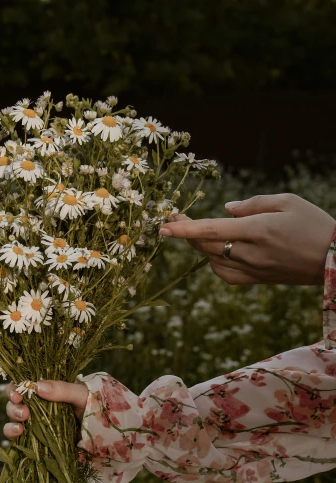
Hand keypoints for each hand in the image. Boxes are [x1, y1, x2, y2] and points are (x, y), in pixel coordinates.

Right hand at [3, 379, 88, 439]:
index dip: (14, 388)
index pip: (22, 384)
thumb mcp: (81, 394)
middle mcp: (36, 403)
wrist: (103, 428)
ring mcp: (35, 420)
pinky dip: (12, 434)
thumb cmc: (93, 404)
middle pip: (14, 401)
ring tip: (21, 426)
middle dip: (14, 406)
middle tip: (24, 413)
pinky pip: (17, 435)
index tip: (17, 394)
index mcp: (44, 388)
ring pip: (13, 417)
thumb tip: (38, 387)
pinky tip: (19, 433)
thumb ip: (62, 389)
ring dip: (12, 420)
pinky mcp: (36, 435)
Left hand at [159, 193, 335, 285]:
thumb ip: (253, 204)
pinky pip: (225, 274)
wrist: (335, 260)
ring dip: (198, 246)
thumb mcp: (288, 202)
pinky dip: (213, 262)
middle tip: (174, 218)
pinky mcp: (257, 280)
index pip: (211, 230)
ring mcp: (253, 269)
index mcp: (257, 230)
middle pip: (206, 246)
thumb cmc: (315, 224)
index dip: (184, 229)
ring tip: (193, 231)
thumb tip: (226, 209)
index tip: (163, 225)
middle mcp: (251, 252)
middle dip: (186, 232)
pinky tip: (214, 252)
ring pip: (212, 260)